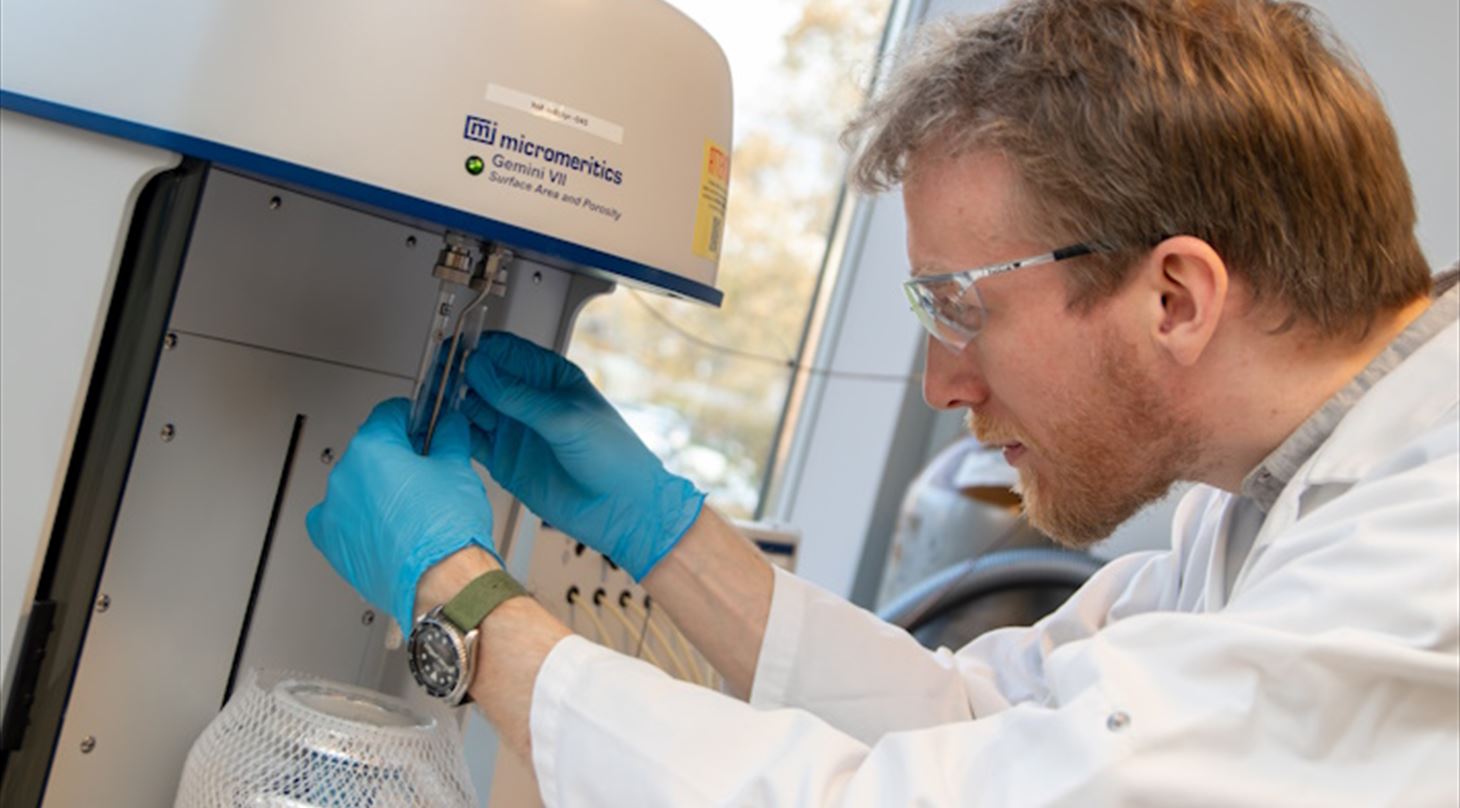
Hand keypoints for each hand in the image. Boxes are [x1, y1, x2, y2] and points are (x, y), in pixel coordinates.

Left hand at [306, 398, 496, 631]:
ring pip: (355, 486)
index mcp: (371, 448)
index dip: (413, 418)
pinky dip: (360, 519)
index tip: (423, 426)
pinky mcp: (332, 544)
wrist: (440, 582)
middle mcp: (345, 476)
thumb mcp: (457, 467)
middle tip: (425, 471)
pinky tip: (387, 527)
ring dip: (377, 489)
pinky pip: (342, 520)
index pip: (389, 414)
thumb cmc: (445, 531)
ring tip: (411, 508)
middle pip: (370, 451)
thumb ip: (449, 437)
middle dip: (395, 457)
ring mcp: (335, 512)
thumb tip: (448, 426)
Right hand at [461, 332, 704, 580]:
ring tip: (434, 399)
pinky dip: (453, 434)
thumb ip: (520, 397)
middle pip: (483, 377)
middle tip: (437, 374)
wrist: (621, 510)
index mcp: (550, 379)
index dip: (479, 348)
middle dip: (458, 372)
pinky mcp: (504, 460)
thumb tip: (479, 369)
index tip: (455, 350)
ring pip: (471, 407)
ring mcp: (514, 430)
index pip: (506, 352)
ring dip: (451, 401)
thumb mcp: (566, 420)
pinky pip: (470, 440)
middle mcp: (528, 402)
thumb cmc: (614, 458)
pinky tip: (443, 428)